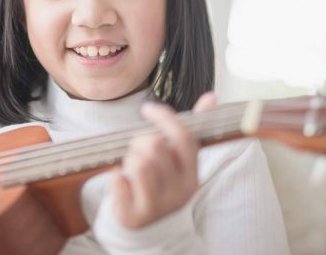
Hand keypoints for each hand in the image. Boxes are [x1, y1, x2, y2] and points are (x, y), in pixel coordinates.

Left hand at [109, 92, 215, 228]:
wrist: (149, 229)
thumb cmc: (161, 184)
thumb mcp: (179, 161)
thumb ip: (191, 130)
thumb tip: (211, 96)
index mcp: (192, 175)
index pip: (184, 137)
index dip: (164, 117)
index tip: (147, 109)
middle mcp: (180, 192)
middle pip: (155, 146)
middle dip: (139, 142)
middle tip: (137, 151)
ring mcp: (158, 206)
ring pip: (137, 162)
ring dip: (128, 160)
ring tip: (132, 170)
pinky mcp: (135, 216)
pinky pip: (117, 180)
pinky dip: (114, 177)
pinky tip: (122, 184)